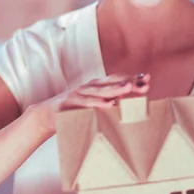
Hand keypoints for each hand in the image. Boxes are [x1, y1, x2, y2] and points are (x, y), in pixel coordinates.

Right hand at [30, 73, 149, 135]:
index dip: (132, 78)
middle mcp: (90, 87)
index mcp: (96, 87)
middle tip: (144, 83)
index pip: (117, 79)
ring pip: (100, 90)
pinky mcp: (70, 102)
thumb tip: (129, 108)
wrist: (46, 115)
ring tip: (129, 88)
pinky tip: (109, 104)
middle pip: (112, 82)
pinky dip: (97, 102)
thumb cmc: (73, 111)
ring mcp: (80, 93)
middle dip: (129, 82)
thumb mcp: (92, 107)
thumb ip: (107, 104)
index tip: (147, 79)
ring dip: (115, 89)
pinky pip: (86, 102)